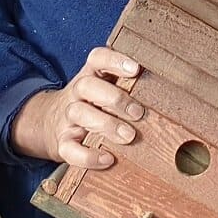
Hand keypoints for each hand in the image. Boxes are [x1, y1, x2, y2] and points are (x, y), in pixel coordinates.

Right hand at [10, 47, 143, 168]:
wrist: (51, 126)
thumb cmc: (94, 106)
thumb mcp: (106, 90)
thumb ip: (130, 88)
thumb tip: (166, 95)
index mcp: (91, 76)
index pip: (97, 58)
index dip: (114, 60)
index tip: (135, 69)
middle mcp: (77, 94)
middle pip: (86, 86)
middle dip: (114, 98)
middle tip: (138, 113)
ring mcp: (68, 118)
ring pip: (78, 113)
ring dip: (105, 124)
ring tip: (128, 136)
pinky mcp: (63, 143)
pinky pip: (70, 149)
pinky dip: (88, 156)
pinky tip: (108, 160)